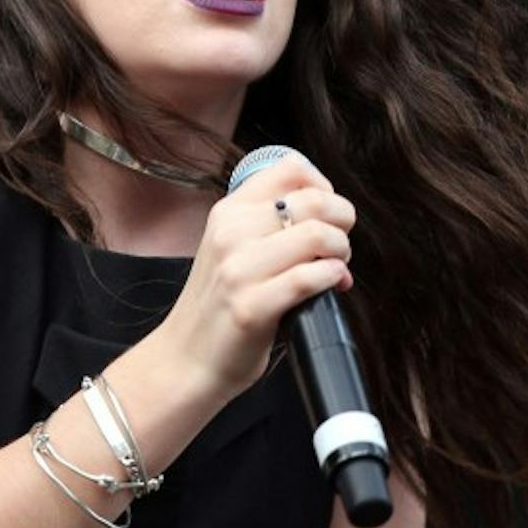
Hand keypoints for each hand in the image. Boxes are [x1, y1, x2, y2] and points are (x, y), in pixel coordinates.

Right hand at [155, 155, 356, 399]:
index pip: (290, 168)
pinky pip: (310, 278)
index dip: (323, 185)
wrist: (184, 359)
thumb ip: (273, 229)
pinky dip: (332, 277)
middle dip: (343, 222)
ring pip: (317, 235)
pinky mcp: (251, 307)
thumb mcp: (232, 250)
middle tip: (339, 246)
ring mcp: (238, 270)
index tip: (327, 213)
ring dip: (341, 251)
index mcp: (228, 211)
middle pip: (314, 200)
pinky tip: (331, 284)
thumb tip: (335, 224)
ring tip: (335, 267)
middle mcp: (231, 232)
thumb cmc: (218, 306)